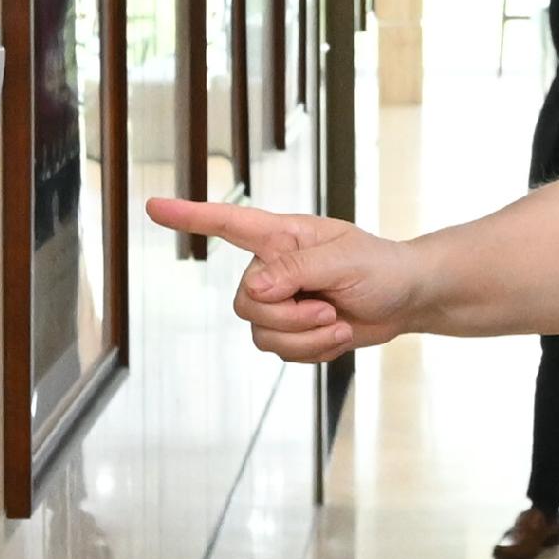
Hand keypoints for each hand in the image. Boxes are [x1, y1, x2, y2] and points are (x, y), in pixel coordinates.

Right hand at [146, 197, 427, 357]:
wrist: (405, 300)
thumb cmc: (381, 267)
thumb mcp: (345, 260)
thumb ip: (297, 270)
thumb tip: (253, 289)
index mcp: (282, 236)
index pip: (227, 223)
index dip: (189, 216)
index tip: (153, 206)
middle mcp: (272, 268)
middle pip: (246, 301)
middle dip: (290, 315)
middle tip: (329, 307)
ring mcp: (279, 301)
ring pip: (261, 332)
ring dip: (306, 335)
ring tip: (337, 320)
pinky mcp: (290, 330)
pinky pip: (282, 352)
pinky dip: (313, 350)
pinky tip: (336, 334)